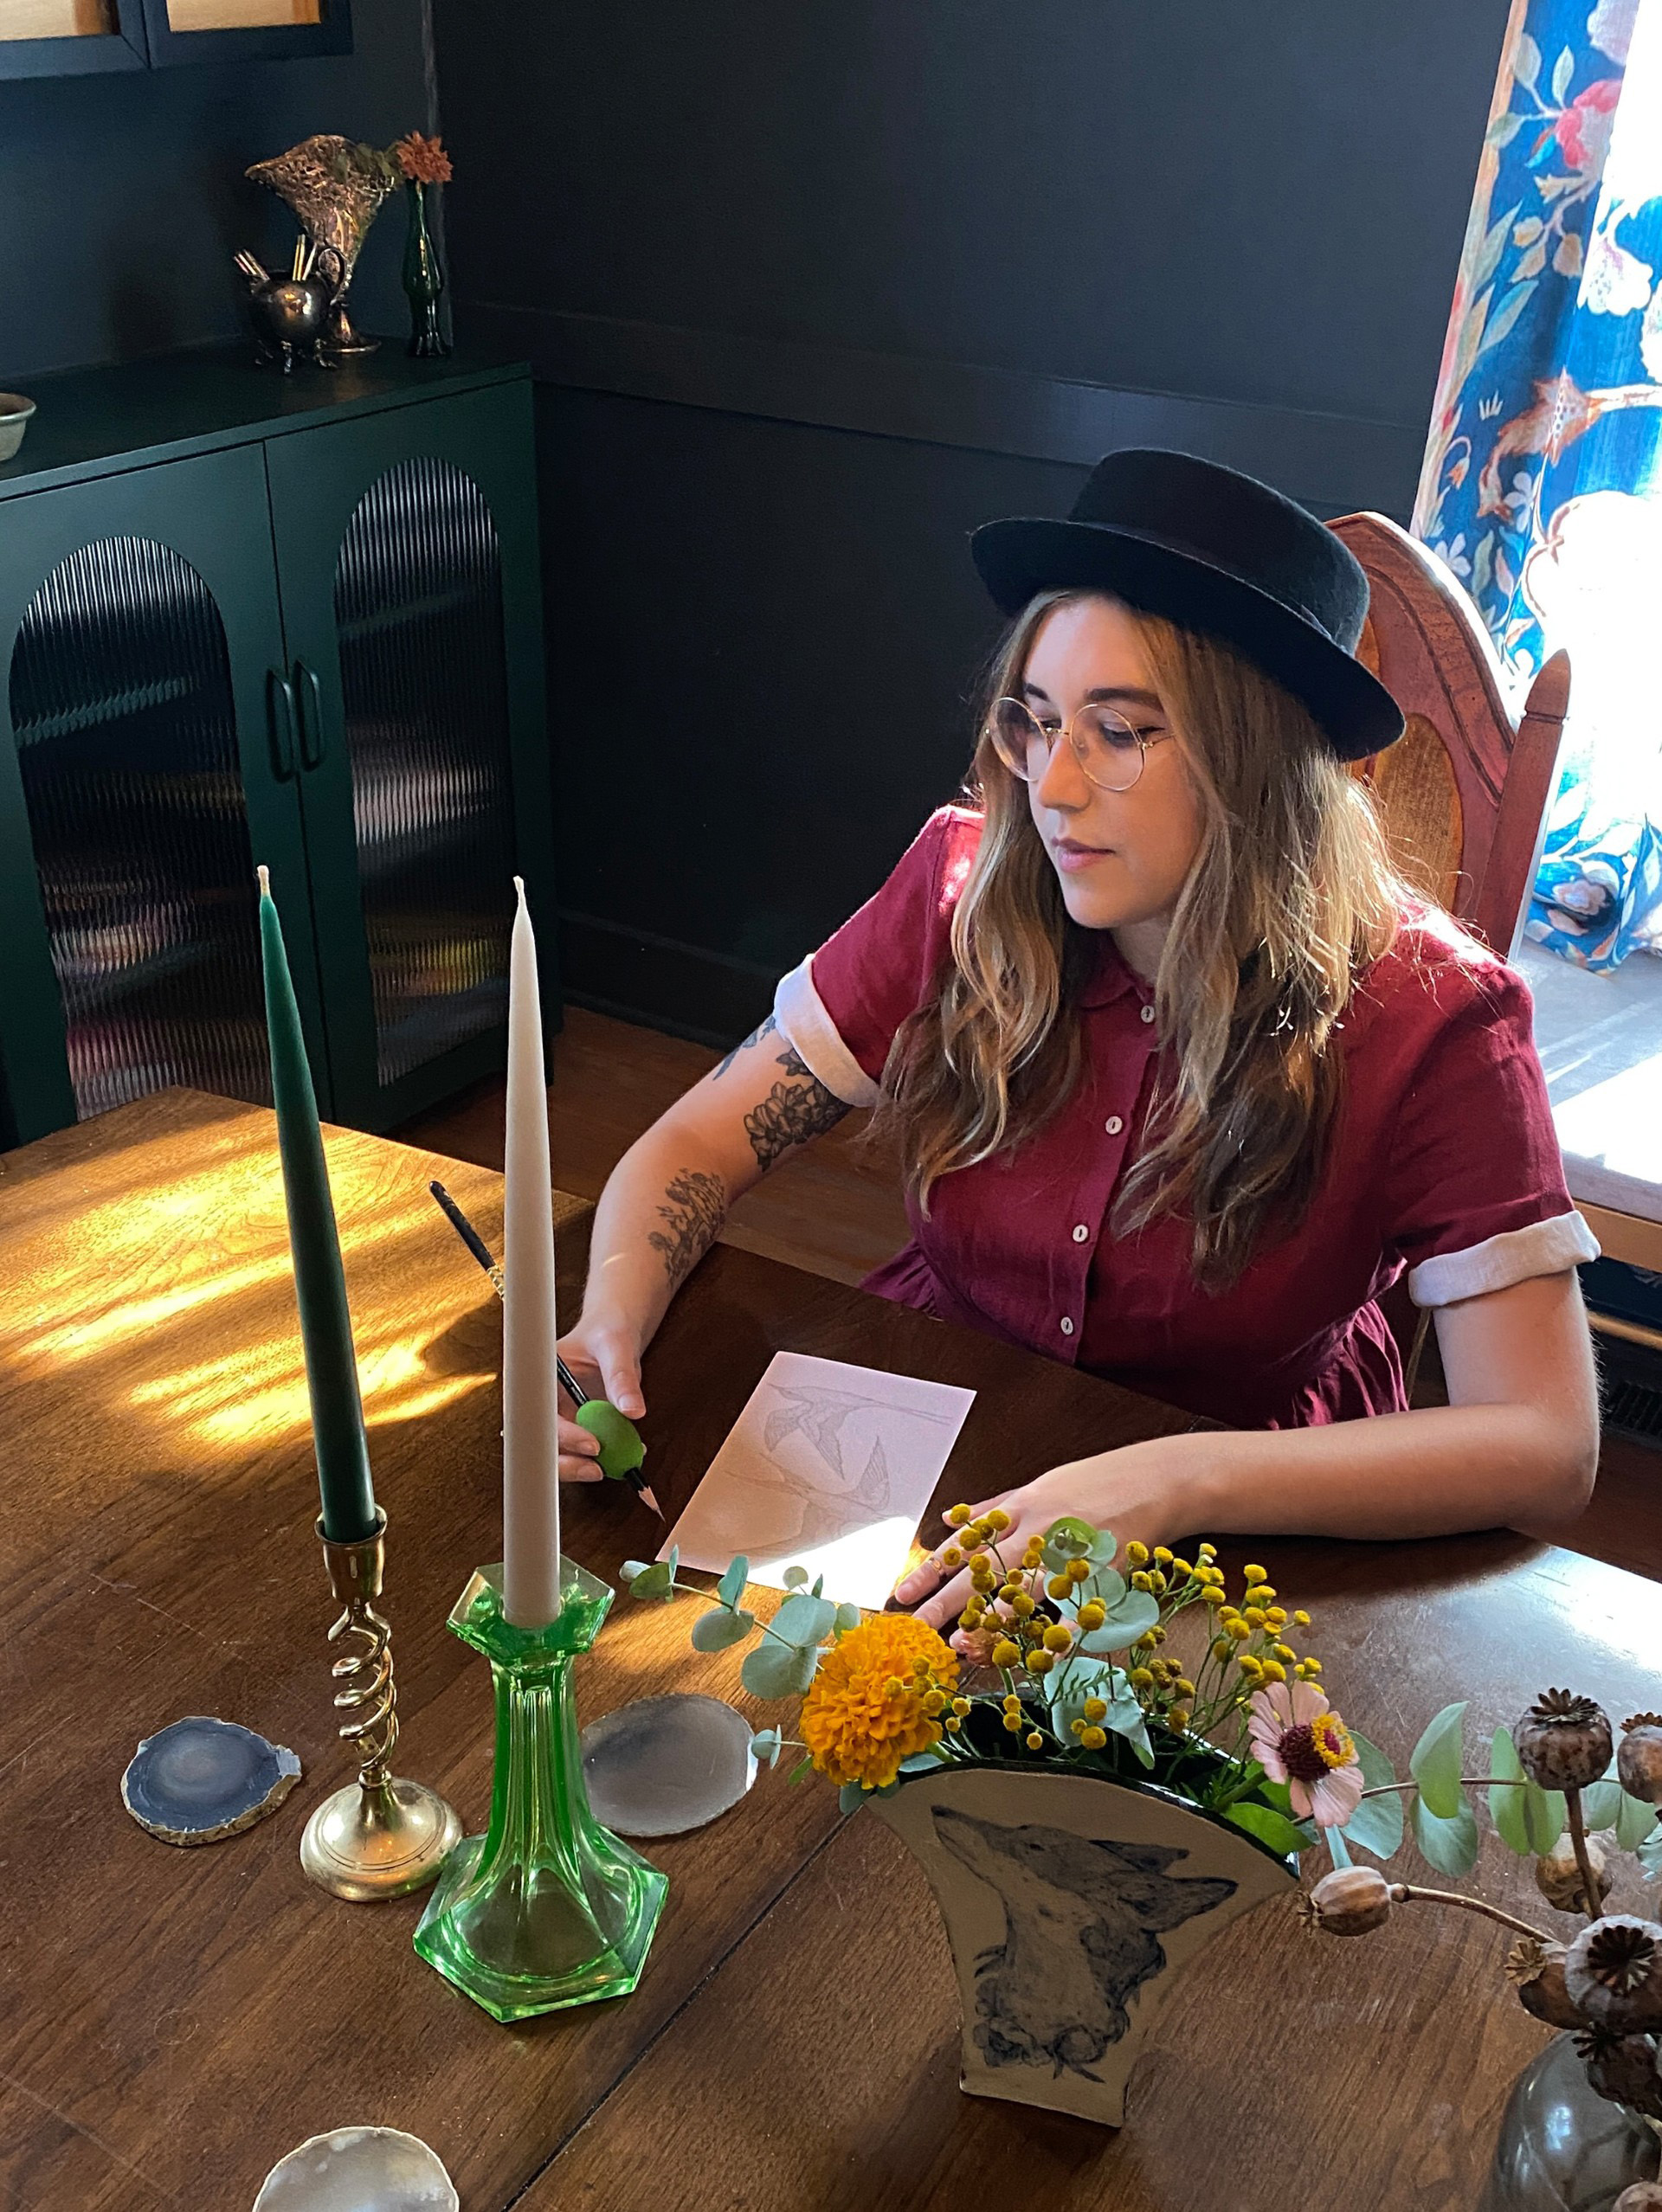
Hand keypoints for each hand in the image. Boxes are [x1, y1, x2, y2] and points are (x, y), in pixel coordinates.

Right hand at [556, 1316, 644, 1483]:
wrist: (616, 1331)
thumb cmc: (608, 1329)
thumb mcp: (616, 1345)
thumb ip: (622, 1376)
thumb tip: (633, 1411)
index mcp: (540, 1377)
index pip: (542, 1415)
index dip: (563, 1435)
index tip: (592, 1444)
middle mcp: (544, 1402)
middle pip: (542, 1444)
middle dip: (568, 1463)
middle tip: (599, 1469)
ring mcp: (561, 1417)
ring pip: (561, 1455)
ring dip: (587, 1465)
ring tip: (620, 1463)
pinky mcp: (579, 1428)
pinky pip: (586, 1452)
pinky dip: (606, 1459)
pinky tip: (628, 1453)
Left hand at [892, 1443, 1188, 1629]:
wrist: (1154, 1480)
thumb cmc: (1093, 1482)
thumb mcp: (1038, 1485)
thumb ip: (993, 1506)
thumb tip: (950, 1519)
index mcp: (1019, 1507)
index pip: (964, 1541)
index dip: (931, 1569)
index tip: (904, 1593)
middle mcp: (1037, 1529)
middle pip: (983, 1568)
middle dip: (946, 1599)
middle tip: (916, 1625)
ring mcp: (1068, 1551)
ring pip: (1022, 1591)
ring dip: (991, 1619)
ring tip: (963, 1642)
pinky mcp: (1100, 1572)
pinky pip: (1073, 1608)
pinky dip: (1058, 1633)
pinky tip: (1038, 1654)